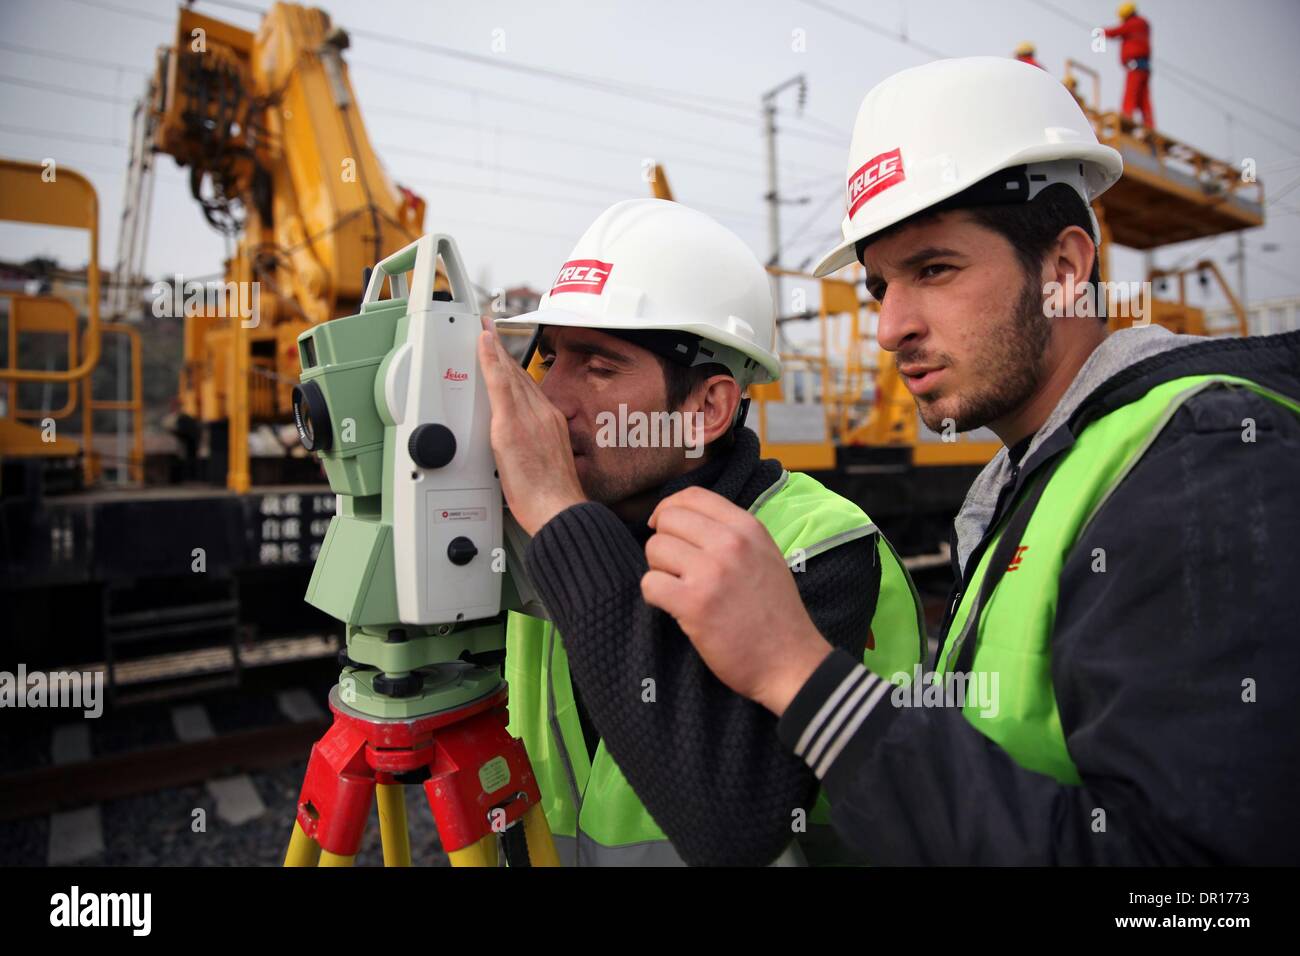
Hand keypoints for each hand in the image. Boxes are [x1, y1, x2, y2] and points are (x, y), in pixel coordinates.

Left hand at [477, 317, 585, 535]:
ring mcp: (528, 416)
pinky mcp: (512, 423)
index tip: (507, 356)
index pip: (530, 389)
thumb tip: (523, 456)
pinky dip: (490, 359)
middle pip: (519, 377)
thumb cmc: (552, 500)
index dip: (516, 369)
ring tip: (482, 331)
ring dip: (494, 350)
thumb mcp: (549, 468)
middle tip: (489, 331)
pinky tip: (483, 342)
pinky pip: (499, 382)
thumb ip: (535, 452)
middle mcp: (543, 414)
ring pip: (509, 374)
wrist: (559, 509)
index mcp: (552, 424)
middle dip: (503, 353)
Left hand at [640, 486, 832, 715]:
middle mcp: (730, 543)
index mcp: (748, 527)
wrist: (790, 662)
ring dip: (660, 571)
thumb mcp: (764, 555)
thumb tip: (680, 518)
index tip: (664, 528)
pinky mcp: (695, 603)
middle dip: (664, 543)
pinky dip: (655, 596)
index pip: (692, 495)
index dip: (669, 508)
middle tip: (678, 569)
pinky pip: (650, 583)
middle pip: (668, 519)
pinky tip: (674, 608)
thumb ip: (730, 533)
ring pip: (654, 549)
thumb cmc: (774, 612)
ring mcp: (712, 572)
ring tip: (681, 590)